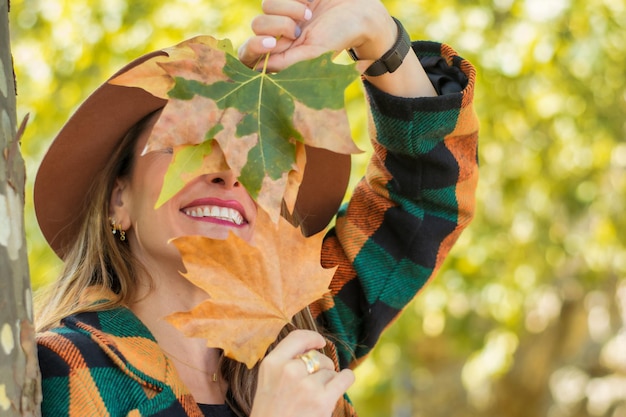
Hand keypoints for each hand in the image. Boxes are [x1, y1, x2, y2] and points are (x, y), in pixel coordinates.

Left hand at [238, 0, 437, 97]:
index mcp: (284, 55)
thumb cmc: (339, 35)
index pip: (251, 56)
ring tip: (309, 14)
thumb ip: (287, 62)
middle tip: (298, 30)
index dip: (253, 49)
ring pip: (265, 9)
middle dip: (276, 27)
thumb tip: (259, 70)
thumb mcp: (314, 52)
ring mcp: (283, 15)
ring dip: (288, 10)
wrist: (359, 10)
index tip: (271, 44)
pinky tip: (309, 3)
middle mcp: (280, 36)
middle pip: (256, 29)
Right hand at [250, 329, 354, 416]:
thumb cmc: (271, 414)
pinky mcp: (322, 400)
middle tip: (312, 386)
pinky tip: (344, 381)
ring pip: (330, 371)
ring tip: (316, 398)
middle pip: (318, 357)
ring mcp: (306, 385)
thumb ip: (284, 363)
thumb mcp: (267, 382)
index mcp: (271, 364)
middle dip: (321, 368)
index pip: (297, 337)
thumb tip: (314, 348)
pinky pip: (344, 378)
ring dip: (329, 382)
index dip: (312, 338)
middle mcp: (288, 370)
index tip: (319, 342)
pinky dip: (347, 379)